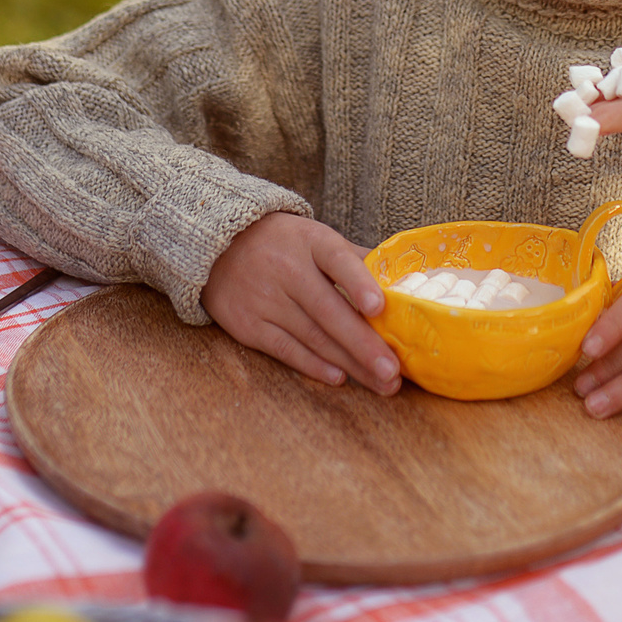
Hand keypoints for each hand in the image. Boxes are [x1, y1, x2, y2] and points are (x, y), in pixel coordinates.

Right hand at [202, 213, 401, 395]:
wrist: (219, 246)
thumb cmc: (284, 245)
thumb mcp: (317, 239)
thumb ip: (356, 260)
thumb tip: (402, 284)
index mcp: (311, 242)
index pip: (338, 260)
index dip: (359, 283)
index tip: (379, 306)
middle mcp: (287, 270)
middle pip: (329, 310)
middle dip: (363, 343)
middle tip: (394, 370)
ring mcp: (266, 299)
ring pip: (313, 337)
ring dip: (350, 363)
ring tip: (381, 383)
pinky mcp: (248, 325)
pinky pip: (285, 349)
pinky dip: (313, 365)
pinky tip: (340, 377)